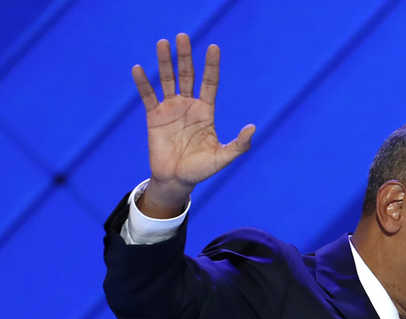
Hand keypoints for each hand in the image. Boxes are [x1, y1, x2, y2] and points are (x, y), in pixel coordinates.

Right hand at [132, 34, 254, 216]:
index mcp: (206, 112)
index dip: (211, 66)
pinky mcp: (154, 117)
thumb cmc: (201, 170)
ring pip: (168, 80)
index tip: (214, 47)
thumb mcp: (223, 158)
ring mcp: (171, 109)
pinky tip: (139, 68)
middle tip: (183, 37)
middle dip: (186, 57)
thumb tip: (252, 127)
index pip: (210, 83)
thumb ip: (239, 144)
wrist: (177, 180)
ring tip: (163, 42)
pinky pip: (148, 96)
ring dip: (165, 62)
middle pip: (188, 75)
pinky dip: (143, 83)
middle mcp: (189, 106)